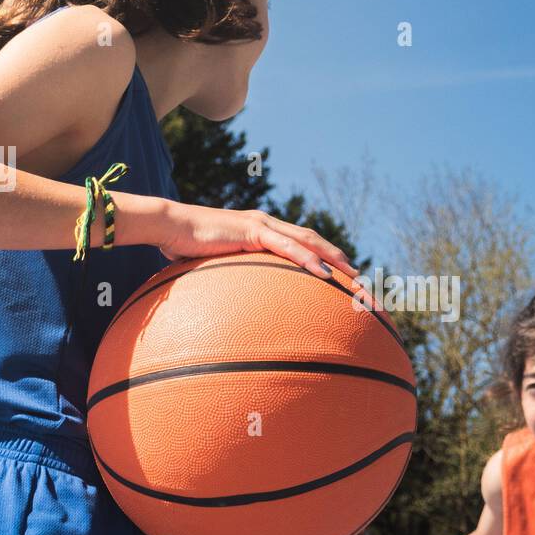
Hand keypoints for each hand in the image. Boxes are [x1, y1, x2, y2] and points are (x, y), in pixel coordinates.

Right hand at [159, 204, 380, 307]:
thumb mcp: (218, 269)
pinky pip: (286, 247)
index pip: (305, 246)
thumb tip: (235, 308)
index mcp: (266, 233)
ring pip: (309, 242)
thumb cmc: (188, 249)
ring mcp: (264, 226)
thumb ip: (233, 281)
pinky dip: (307, 258)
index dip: (329, 260)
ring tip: (354, 276)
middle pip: (316, 243)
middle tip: (364, 281)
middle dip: (342, 262)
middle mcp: (270, 226)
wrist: (170, 227)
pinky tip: (323, 272)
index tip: (349, 279)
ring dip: (334, 259)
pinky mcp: (254, 231)